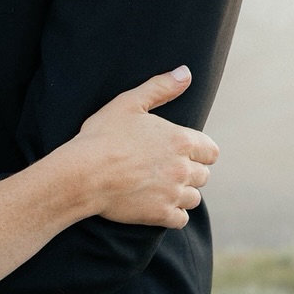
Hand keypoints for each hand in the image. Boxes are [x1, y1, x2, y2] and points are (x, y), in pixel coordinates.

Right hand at [73, 67, 218, 228]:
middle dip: (189, 172)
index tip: (183, 153)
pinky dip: (173, 214)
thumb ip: (160, 87)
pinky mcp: (161, 214)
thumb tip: (186, 73)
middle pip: (203, 175)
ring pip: (194, 198)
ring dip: (182, 194)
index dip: (199, 152)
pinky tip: (158, 206)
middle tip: (166, 170)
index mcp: (180, 140)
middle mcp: (183, 167)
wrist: (82, 174)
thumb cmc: (102, 136)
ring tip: (161, 188)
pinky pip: (181, 220)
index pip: (211, 151)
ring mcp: (173, 193)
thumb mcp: (128, 103)